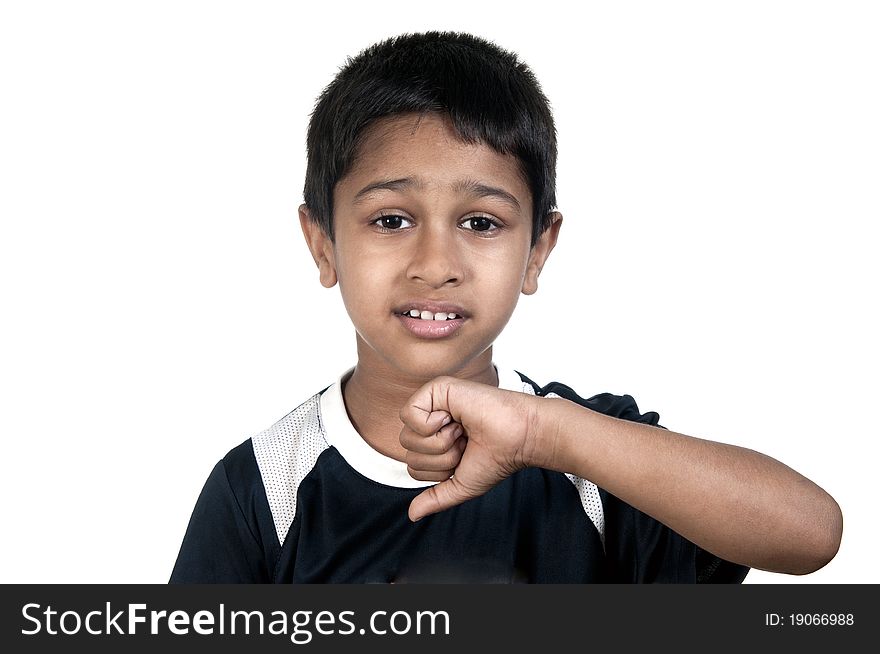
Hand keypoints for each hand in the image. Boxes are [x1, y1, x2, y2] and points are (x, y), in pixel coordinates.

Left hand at [398, 376, 542, 521]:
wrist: (517, 438)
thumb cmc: (496, 458)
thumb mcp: (462, 485)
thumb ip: (435, 498)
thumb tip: (412, 514)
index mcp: (437, 441)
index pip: (413, 466)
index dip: (438, 471)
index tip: (464, 457)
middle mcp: (432, 422)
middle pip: (408, 453)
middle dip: (439, 458)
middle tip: (464, 443)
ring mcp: (433, 404)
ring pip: (407, 437)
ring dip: (439, 443)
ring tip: (462, 431)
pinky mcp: (436, 389)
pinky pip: (408, 415)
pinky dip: (431, 425)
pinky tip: (453, 418)